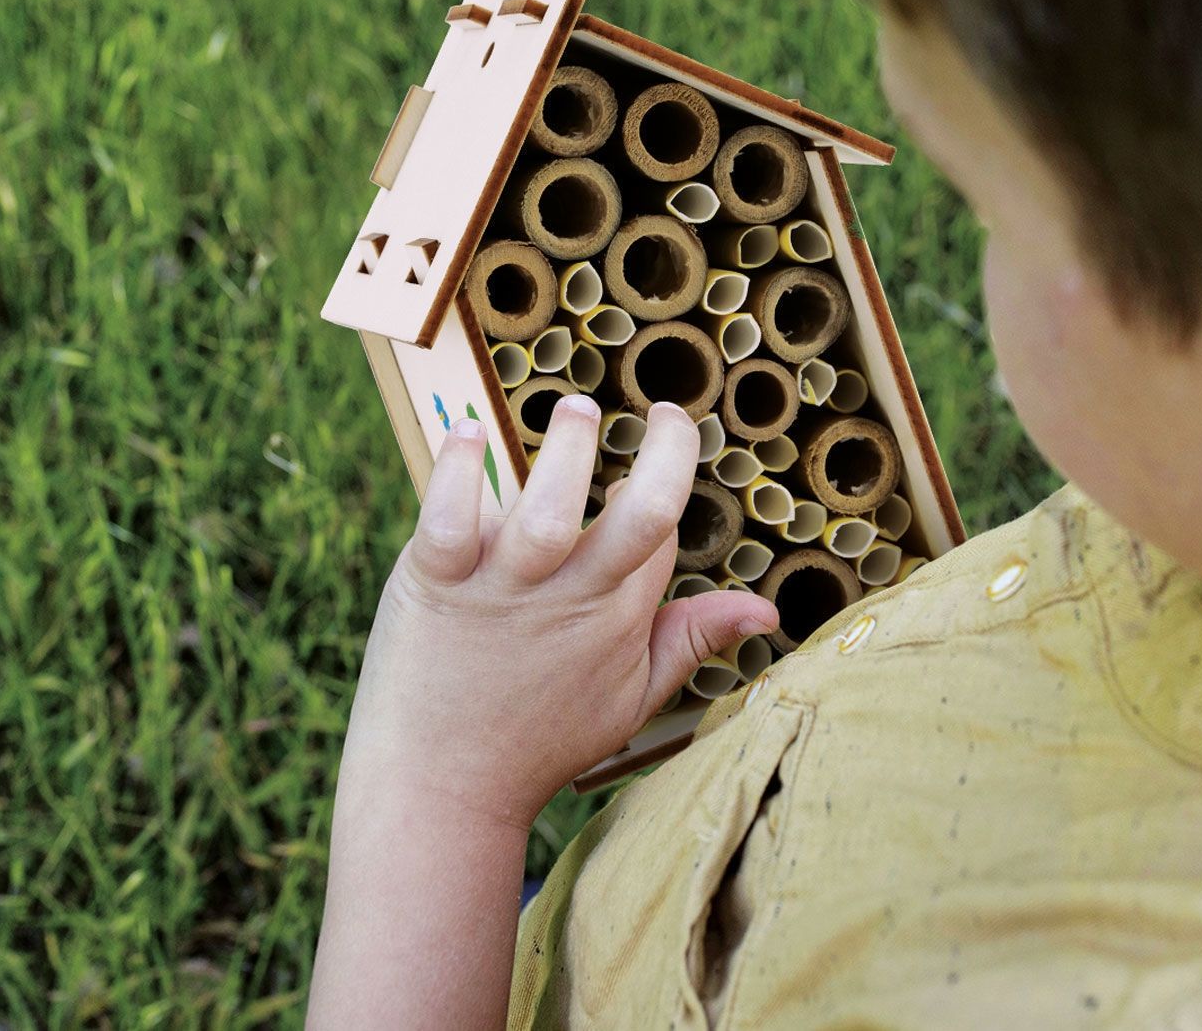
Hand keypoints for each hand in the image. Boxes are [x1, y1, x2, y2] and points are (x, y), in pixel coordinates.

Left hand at [339, 396, 778, 827]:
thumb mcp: (631, 698)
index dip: (658, 486)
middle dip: (665, 454)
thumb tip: (768, 610)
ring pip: (546, 511)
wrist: (438, 793)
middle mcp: (568, 597)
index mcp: (618, 618)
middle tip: (664, 411)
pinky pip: (448, 519)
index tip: (643, 466)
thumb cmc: (539, 740)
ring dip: (567, 451)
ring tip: (577, 408)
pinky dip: (457, 471)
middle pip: (639, 519)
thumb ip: (692, 641)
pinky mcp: (433, 583)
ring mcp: (500, 589)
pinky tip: (469, 432)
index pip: (657, 531)